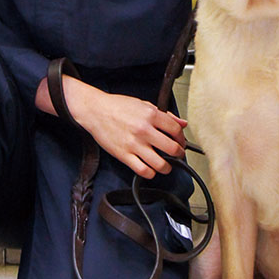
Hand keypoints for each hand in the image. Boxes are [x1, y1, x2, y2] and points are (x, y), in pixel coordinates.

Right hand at [36, 76, 186, 178]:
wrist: (95, 110)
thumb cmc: (118, 106)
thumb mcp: (144, 104)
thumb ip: (165, 114)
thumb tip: (182, 123)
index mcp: (151, 114)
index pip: (176, 130)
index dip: (182, 138)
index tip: (180, 142)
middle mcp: (144, 130)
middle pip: (172, 148)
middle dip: (179, 154)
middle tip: (177, 155)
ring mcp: (134, 144)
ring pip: (160, 164)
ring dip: (167, 168)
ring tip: (166, 166)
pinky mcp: (124, 155)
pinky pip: (143, 171)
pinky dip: (150, 173)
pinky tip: (151, 169)